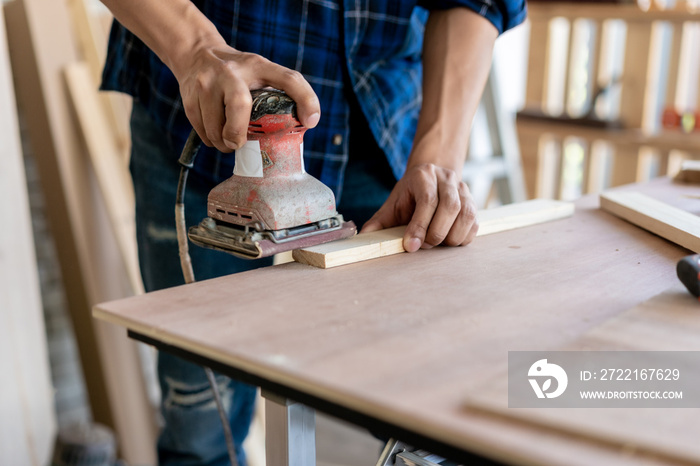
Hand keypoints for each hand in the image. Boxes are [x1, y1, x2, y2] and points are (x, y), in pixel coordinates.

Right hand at [172, 40, 319, 152]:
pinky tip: (216, 132)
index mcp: (258, 66)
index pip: (289, 79)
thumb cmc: (239, 73)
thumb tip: (307, 123)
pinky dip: (211, 140)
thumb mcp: (261, 72)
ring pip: (216, 128)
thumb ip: (281, 92)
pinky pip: (203, 132)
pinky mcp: (190, 97)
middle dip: (239, 133)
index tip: (310, 122)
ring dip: (224, 143)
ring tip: (229, 140)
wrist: (197, 54)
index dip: (305, 100)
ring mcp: (208, 83)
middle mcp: (232, 72)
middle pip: (239, 106)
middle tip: (240, 143)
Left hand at [361, 163, 477, 251]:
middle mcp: (447, 179)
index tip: (411, 246)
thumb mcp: (392, 204)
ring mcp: (463, 189)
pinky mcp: (473, 202)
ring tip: (437, 244)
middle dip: (436, 233)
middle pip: (450, 207)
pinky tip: (449, 240)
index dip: (419, 226)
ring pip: (466, 215)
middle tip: (424, 246)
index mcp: (423, 176)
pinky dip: (463, 237)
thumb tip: (364, 237)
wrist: (431, 178)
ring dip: (452, 237)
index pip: (427, 201)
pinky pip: (474, 223)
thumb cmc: (409, 195)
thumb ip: (379, 221)